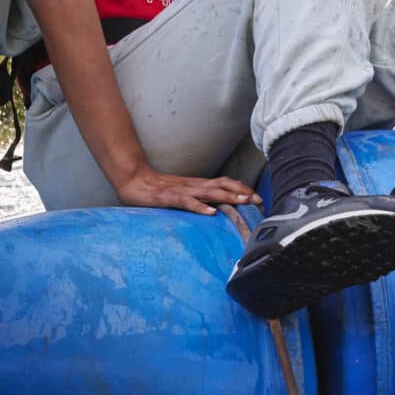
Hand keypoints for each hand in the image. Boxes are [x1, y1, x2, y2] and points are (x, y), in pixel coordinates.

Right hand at [111, 163, 260, 215]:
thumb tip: (217, 208)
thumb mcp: (184, 193)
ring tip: (243, 202)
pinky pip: (187, 202)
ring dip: (228, 197)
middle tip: (259, 201)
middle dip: (243, 192)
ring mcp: (183, 191)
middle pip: (224, 185)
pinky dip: (201, 207)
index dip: (243, 189)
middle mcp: (195, 185)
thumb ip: (199, 198)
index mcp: (199, 185)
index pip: (226, 183)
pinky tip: (211, 213)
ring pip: (210, 191)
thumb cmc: (159, 190)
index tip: (258, 199)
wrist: (134, 180)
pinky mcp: (170, 198)